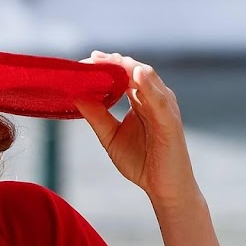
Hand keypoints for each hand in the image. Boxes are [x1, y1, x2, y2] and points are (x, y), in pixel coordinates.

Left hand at [74, 52, 200, 208]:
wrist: (164, 188)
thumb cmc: (142, 162)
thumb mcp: (110, 136)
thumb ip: (96, 116)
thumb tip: (76, 95)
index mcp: (141, 100)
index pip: (124, 75)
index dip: (107, 65)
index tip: (86, 61)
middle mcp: (155, 99)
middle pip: (134, 71)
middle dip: (114, 62)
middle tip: (92, 57)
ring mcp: (164, 107)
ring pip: (148, 78)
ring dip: (127, 67)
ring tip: (108, 59)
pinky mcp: (170, 121)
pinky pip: (159, 99)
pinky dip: (148, 85)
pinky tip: (136, 75)